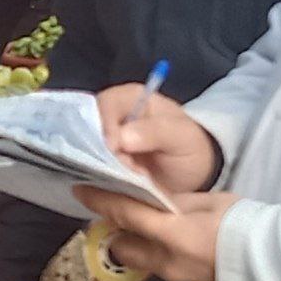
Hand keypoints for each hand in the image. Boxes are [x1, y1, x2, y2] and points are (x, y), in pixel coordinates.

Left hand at [85, 186, 238, 280]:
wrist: (277, 272)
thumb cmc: (249, 227)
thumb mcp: (213, 203)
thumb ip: (179, 203)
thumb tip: (155, 200)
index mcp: (172, 233)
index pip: (124, 214)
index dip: (99, 201)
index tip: (80, 190)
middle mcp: (165, 261)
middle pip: (121, 246)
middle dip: (113, 230)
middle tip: (119, 212)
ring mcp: (174, 280)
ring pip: (138, 261)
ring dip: (134, 245)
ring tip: (147, 228)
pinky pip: (159, 271)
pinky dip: (156, 256)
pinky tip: (172, 244)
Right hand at [96, 84, 221, 193]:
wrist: (193, 176)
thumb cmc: (189, 147)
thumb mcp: (180, 137)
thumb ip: (155, 132)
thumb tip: (122, 137)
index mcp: (131, 98)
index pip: (106, 105)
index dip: (105, 126)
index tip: (113, 149)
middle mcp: (112, 115)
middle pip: (89, 127)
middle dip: (102, 150)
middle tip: (125, 167)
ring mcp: (105, 140)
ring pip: (88, 149)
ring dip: (103, 166)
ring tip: (130, 176)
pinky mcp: (102, 162)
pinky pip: (91, 166)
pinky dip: (103, 176)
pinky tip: (122, 183)